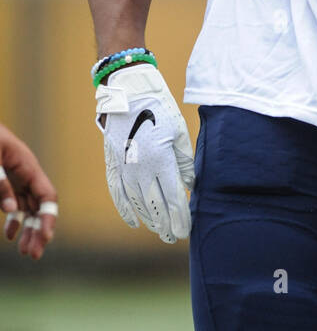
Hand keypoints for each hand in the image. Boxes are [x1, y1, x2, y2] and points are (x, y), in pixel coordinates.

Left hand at [1, 125, 57, 260]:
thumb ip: (1, 184)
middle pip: (40, 206)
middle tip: (33, 254)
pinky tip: (9, 235)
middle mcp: (25, 173)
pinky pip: (15, 203)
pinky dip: (14, 220)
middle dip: (38, 231)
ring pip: (28, 208)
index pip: (47, 196)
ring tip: (25, 250)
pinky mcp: (5, 180)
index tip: (45, 237)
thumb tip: (12, 211)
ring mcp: (15, 177)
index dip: (48, 217)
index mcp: (27, 165)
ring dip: (28, 229)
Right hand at [96, 64, 194, 243]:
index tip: (187, 231)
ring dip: (149, 221)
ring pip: (136, 204)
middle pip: (155, 207)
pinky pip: (117, 194)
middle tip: (175, 238)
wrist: (128, 93)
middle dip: (166, 225)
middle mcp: (141, 170)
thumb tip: (190, 187)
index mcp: (161, 161)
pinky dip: (125, 210)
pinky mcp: (112, 164)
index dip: (180, 218)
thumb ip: (186, 163)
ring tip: (160, 231)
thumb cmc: (160, 110)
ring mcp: (124, 169)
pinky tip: (134, 222)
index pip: (173, 199)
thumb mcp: (180, 133)